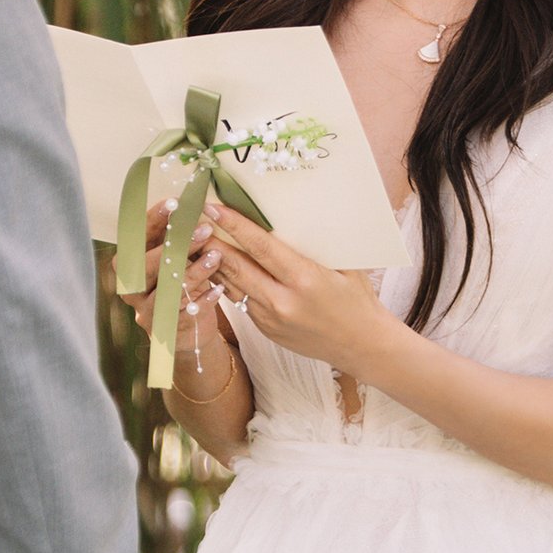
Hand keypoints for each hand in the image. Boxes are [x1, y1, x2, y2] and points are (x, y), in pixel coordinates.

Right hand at [123, 197, 240, 392]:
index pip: (135, 237)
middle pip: (145, 265)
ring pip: (165, 290)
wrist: (188, 329)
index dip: (154, 219)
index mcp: (130, 263)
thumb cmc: (182, 284)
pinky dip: (202, 300)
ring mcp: (146, 310)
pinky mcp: (166, 330)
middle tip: (204, 229)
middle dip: (176, 245)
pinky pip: (183, 314)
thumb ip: (177, 238)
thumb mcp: (177, 259)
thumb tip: (194, 206)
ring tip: (216, 256)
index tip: (175, 203)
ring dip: (193, 271)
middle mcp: (131, 287)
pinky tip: (219, 289)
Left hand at [206, 216, 391, 373]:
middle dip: (211, 242)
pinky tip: (214, 266)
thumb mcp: (343, 266)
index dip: (234, 225)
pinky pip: (239, 301)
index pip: (261, 247)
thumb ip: (312, 246)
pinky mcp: (265, 330)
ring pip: (231, 285)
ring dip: (211, 263)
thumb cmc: (356, 299)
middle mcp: (282, 301)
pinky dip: (226, 282)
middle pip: (236, 266)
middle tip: (191, 220)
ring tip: (195, 241)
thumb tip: (284, 216)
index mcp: (304, 280)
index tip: (213, 207)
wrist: (361, 345)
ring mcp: (270, 319)